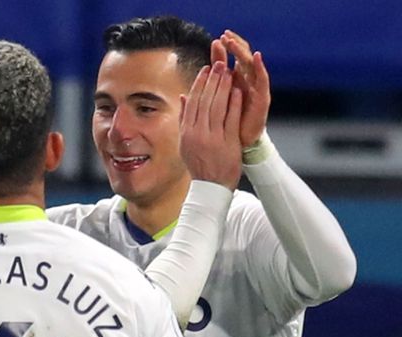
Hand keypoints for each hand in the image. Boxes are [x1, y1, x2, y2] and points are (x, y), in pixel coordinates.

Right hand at [180, 61, 242, 190]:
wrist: (210, 187)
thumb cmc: (200, 164)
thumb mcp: (186, 142)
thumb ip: (185, 119)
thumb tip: (183, 97)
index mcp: (187, 132)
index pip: (192, 102)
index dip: (199, 84)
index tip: (205, 70)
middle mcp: (197, 133)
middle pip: (204, 101)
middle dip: (212, 80)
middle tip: (219, 64)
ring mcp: (212, 138)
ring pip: (217, 107)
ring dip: (223, 87)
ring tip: (229, 72)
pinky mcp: (226, 143)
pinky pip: (230, 119)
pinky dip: (234, 104)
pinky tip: (238, 91)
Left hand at [211, 30, 269, 147]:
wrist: (239, 142)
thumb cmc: (226, 123)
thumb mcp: (214, 104)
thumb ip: (208, 91)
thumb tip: (199, 75)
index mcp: (235, 82)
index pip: (230, 61)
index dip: (224, 50)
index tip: (215, 40)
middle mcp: (247, 82)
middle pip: (241, 58)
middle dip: (234, 46)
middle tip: (225, 35)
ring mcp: (256, 88)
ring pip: (250, 65)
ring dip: (242, 52)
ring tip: (233, 42)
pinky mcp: (263, 96)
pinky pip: (262, 78)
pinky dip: (260, 66)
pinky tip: (256, 56)